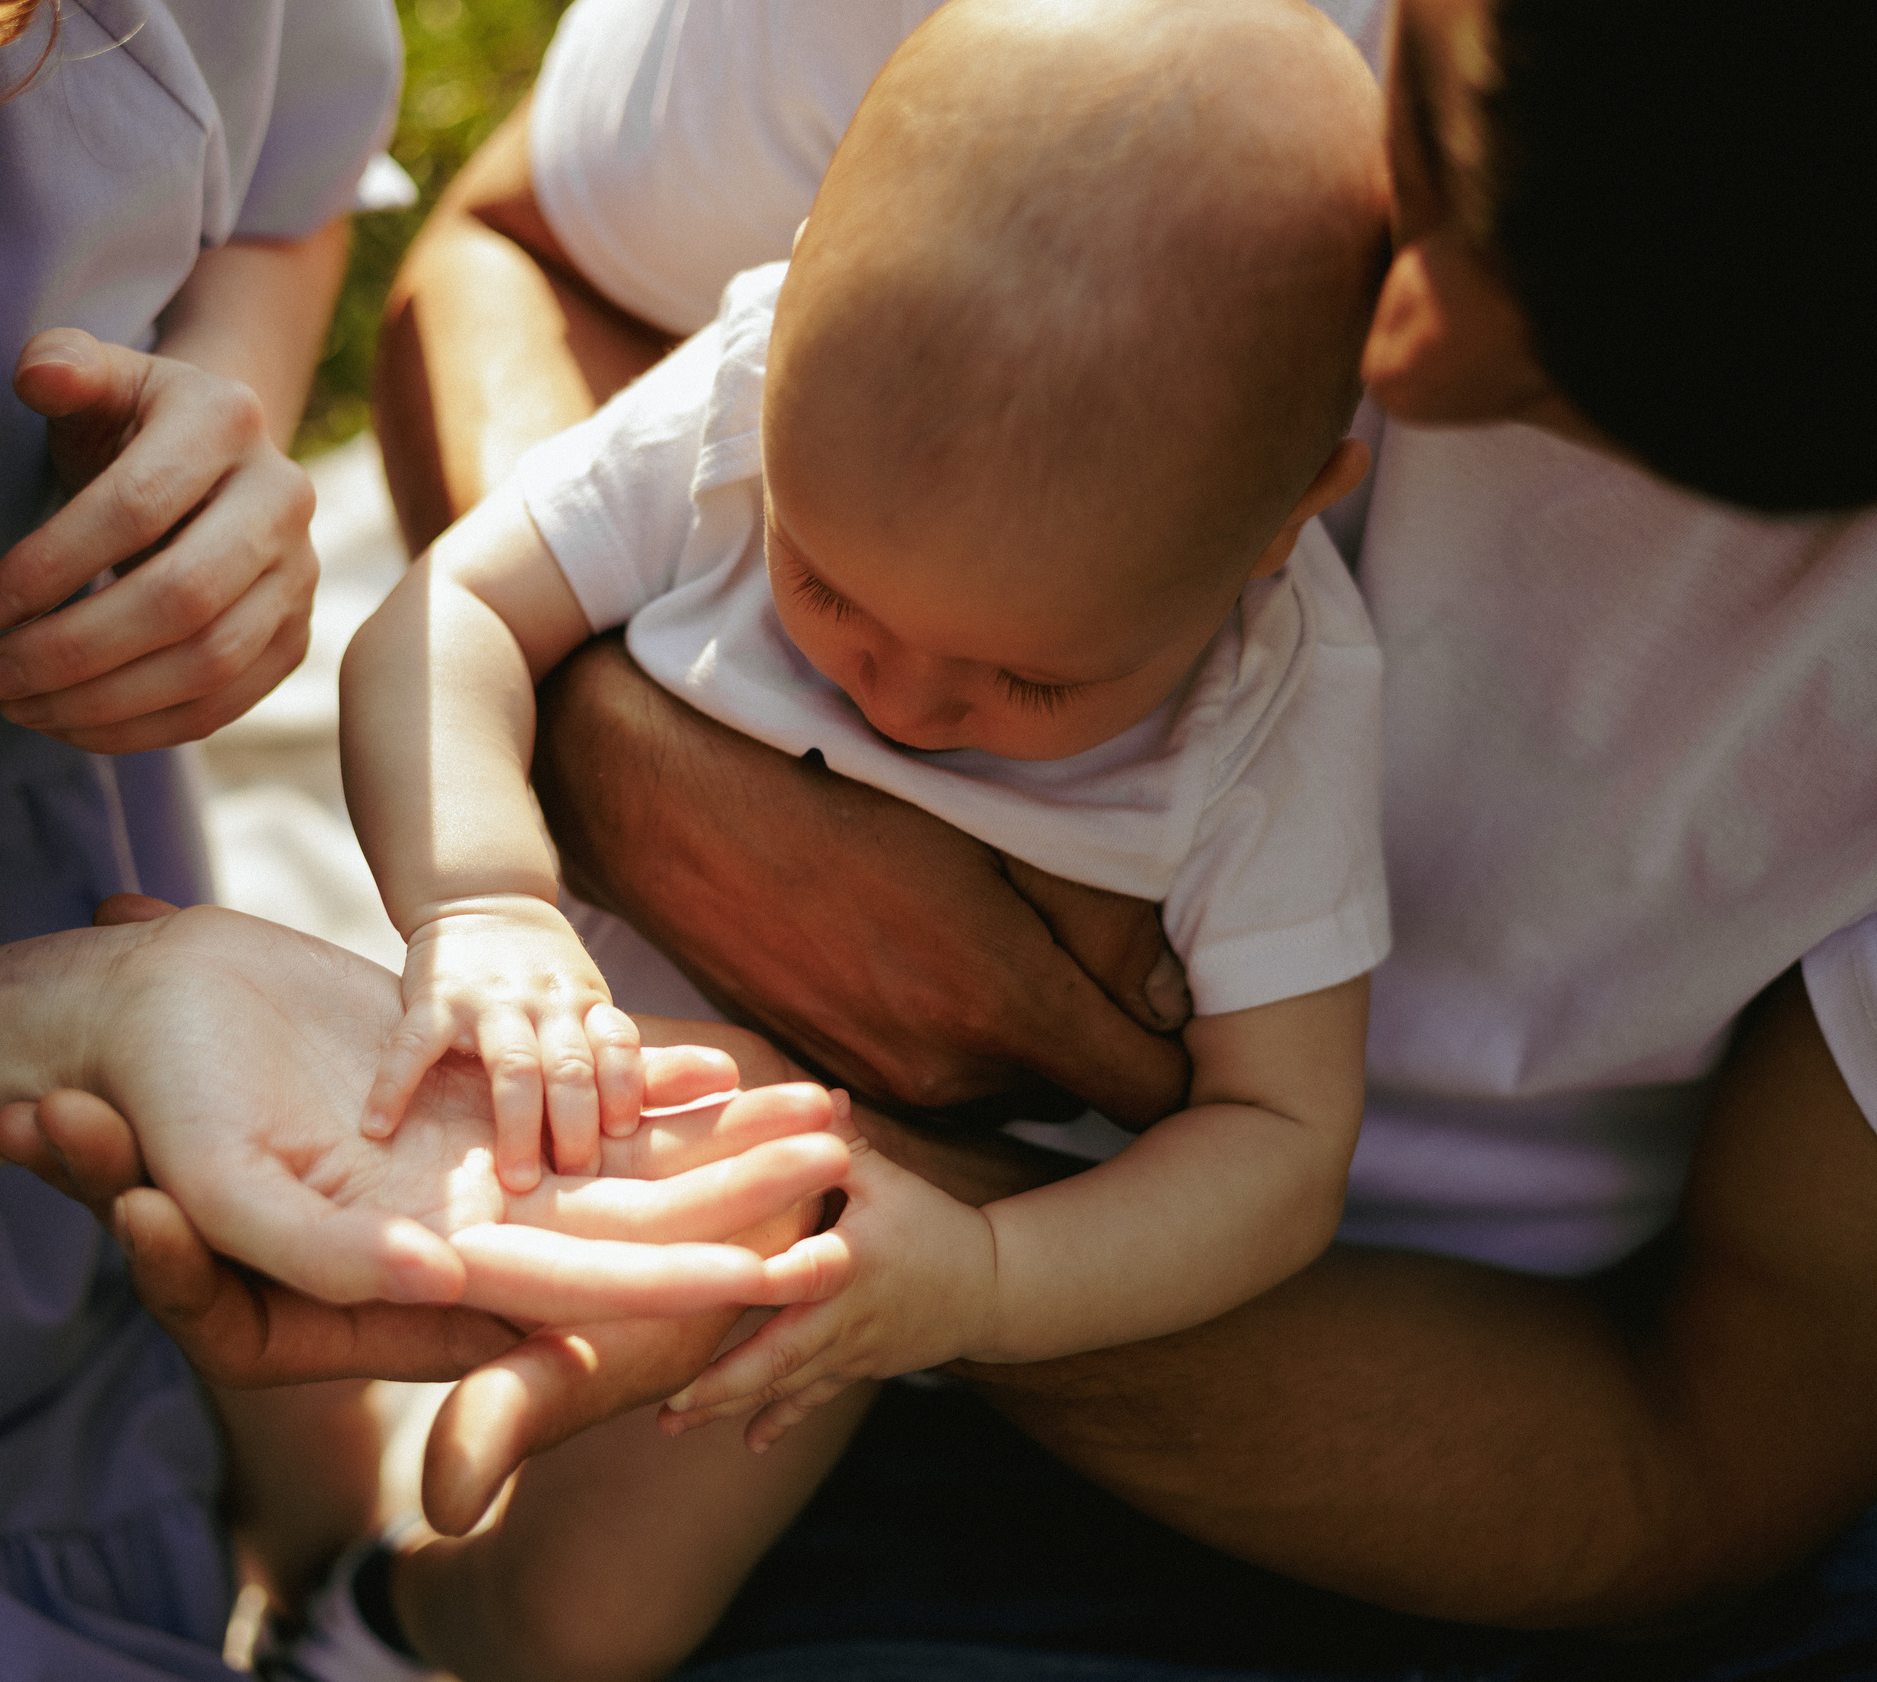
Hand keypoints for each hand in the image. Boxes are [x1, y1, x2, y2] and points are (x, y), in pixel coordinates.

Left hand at [0, 328, 321, 752]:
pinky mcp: (293, 640)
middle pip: (182, 599)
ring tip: (20, 705)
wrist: (213, 462)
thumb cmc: (130, 423)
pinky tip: (69, 723)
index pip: (138, 506)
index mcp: (228, 418)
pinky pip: (219, 706)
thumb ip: (61, 363)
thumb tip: (40, 374)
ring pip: (207, 664)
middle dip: (74, 650)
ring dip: (101, 702)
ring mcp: (300, 576)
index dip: (53, 565)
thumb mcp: (96, 377)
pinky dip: (138, 729)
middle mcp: (284, 498)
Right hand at [0, 903, 847, 1323]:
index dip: (681, 1284)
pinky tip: (724, 1067)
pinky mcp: (455, 1090)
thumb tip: (450, 1277)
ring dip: (716, 1147)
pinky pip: (564, 1088)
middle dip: (740, 1212)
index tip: (786, 1274)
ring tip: (827, 1124)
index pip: (576, 1288)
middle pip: (628, 1229)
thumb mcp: (224, 1190)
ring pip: (614, 1159)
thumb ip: (327, 1249)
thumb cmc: (149, 1112)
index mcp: (411, 1265)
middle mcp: (453, 1225)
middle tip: (861, 1199)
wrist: (116, 1026)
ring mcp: (459, 1157)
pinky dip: (642, 1078)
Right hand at [366, 897, 642, 1190]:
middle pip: (574, 1068)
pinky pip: (413, 1046)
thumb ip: (644, 1055)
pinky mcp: (432, 998)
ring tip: (512, 1186)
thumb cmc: (548, 979)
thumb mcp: (596, 1006)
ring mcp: (489, 1001)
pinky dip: (394, 1086)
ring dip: (518, 1123)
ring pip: (514, 1065)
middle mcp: (546, 1004)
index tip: (625, 1146)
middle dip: (580, 1127)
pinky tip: (378, 1130)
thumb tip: (732, 1078)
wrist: (481, 898)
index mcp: (589, 1008)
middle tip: (579, 1184)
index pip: (620, 1051)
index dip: (627, 1096)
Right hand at [534, 638, 1193, 1123]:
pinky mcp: (828, 1074)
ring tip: (1003, 950)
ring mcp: (878, 1084)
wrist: (664, 807)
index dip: (1193, 1061)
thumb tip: (1177, 990)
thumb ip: (1097, 920)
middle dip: (1101, 1042)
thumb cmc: (828, 785)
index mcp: (1000, 1007)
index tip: (1213, 1026)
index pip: (1152, 1088)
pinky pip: (928, 1079)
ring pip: (1000, 1085)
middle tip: (1117, 971)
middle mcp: (944, 1073)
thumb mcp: (984, 830)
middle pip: (1075, 1091)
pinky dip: (948, 1040)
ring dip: (1021, 1041)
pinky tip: (925, 961)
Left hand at [661, 1141, 991, 1450]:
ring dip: (730, 1406)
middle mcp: (848, 1313)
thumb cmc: (933, 1222)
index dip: (764, 1281)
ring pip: (786, 1386)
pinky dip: (781, 1421)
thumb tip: (816, 1094)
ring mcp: (852, 1349)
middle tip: (667, 1403)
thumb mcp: (891, 1179)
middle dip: (722, 1382)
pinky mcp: (857, 1368)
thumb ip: (845, 1142)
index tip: (709, 1288)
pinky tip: (749, 1444)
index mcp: (851, 1259)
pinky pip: (813, 1399)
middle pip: (781, 1354)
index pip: (806, 1270)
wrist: (992, 1288)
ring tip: (673, 1425)